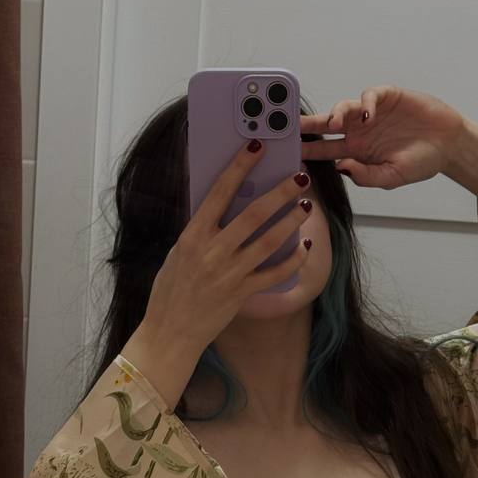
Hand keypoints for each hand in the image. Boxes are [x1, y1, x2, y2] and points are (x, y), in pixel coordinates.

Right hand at [142, 139, 312, 351]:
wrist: (170, 332)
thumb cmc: (171, 289)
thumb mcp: (179, 252)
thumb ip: (201, 231)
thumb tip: (227, 206)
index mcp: (192, 235)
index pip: (219, 192)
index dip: (239, 166)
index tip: (257, 146)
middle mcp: (212, 251)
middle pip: (253, 214)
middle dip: (280, 191)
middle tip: (299, 175)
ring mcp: (229, 273)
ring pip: (269, 240)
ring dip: (291, 220)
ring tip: (307, 205)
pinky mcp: (242, 293)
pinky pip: (274, 273)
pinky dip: (292, 259)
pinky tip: (305, 246)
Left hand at [300, 85, 464, 188]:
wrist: (449, 144)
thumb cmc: (420, 162)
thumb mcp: (392, 177)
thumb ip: (366, 176)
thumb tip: (340, 167)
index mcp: (356, 152)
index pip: (324, 149)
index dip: (307, 149)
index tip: (290, 150)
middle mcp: (359, 131)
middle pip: (326, 125)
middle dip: (308, 124)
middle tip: (291, 124)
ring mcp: (371, 113)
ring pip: (343, 108)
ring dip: (336, 112)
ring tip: (336, 121)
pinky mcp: (387, 97)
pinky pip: (369, 96)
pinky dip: (365, 103)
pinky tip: (368, 113)